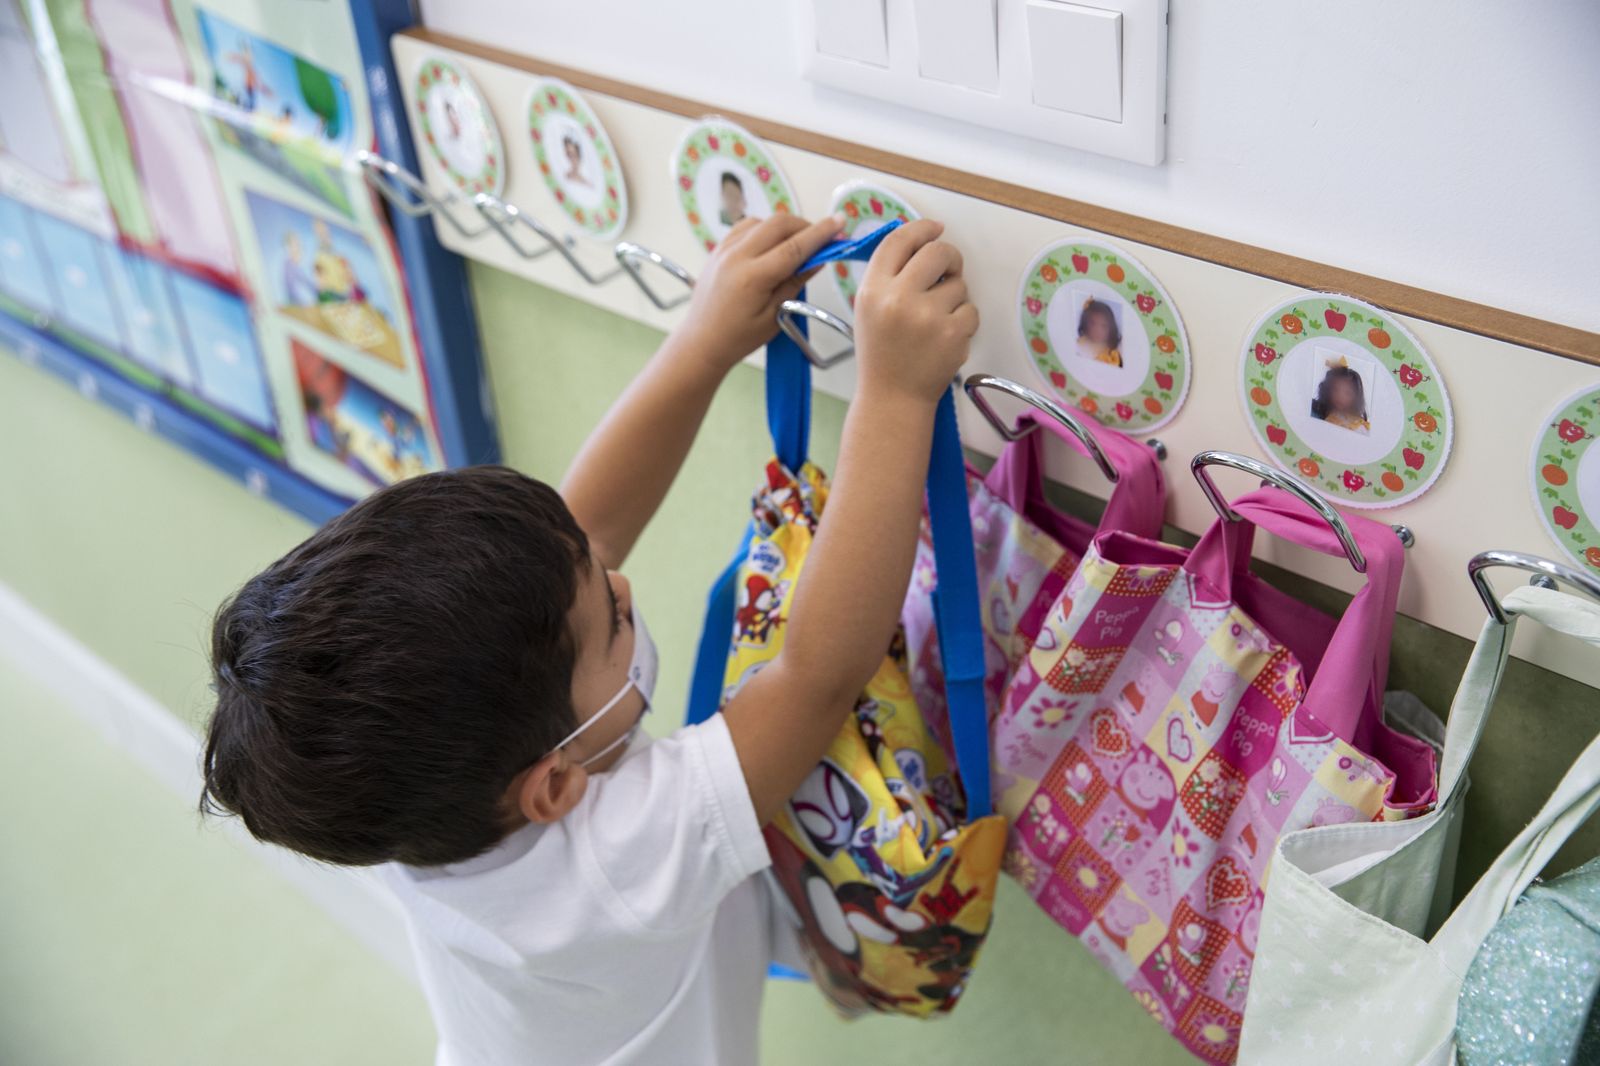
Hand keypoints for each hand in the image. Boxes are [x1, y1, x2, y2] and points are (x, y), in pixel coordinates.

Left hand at [675, 212, 845, 370]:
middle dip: (805, 226)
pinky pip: (745, 227)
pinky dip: (764, 229)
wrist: (701, 342)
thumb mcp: (775, 315)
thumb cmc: (737, 337)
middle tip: (821, 239)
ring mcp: (724, 250)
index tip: (839, 223)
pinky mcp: (718, 249)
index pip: (795, 246)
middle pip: (779, 224)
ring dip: (784, 226)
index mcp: (753, 277)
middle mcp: (736, 257)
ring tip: (796, 244)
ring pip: (762, 221)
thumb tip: (817, 259)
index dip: (821, 233)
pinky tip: (772, 243)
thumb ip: (795, 282)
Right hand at [853, 220, 977, 403]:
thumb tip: (921, 239)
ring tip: (935, 321)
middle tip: (948, 269)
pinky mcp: (953, 334)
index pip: (899, 240)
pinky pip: (971, 310)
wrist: (893, 398)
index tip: (935, 228)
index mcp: (872, 290)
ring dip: (954, 297)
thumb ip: (889, 274)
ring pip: (959, 284)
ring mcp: (928, 317)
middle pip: (937, 251)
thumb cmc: (882, 352)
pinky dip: (963, 321)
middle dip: (949, 257)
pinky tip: (945, 338)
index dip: (921, 228)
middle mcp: (898, 299)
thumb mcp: (868, 308)